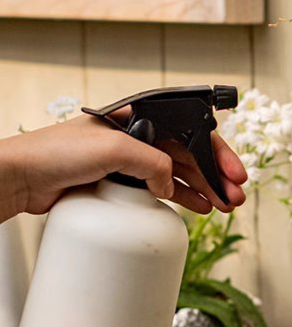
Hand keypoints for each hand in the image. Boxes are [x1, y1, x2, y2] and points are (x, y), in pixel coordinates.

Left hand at [0, 115, 247, 221]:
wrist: (20, 178)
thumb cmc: (56, 152)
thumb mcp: (115, 149)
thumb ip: (152, 163)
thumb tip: (170, 184)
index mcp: (141, 119)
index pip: (191, 133)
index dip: (216, 154)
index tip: (234, 174)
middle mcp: (139, 137)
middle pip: (190, 155)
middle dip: (215, 176)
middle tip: (234, 197)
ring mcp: (130, 161)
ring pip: (178, 174)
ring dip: (203, 190)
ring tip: (222, 207)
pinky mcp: (120, 183)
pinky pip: (160, 190)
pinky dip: (180, 198)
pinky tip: (195, 207)